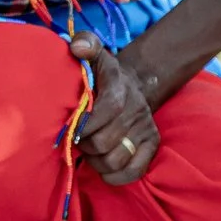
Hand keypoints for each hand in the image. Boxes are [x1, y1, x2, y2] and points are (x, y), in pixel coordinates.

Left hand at [68, 34, 163, 186]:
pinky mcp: (151, 145)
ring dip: (96, 161)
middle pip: (104, 142)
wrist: (135, 85)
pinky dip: (115, 177)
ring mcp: (145, 130)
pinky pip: (134, 172)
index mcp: (120, 89)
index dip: (84, 125)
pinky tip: (103, 170)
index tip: (69, 127)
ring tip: (88, 152)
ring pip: (115, 160)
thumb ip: (85, 44)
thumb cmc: (104, 75)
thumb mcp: (95, 54)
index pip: (105, 112)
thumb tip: (77, 47)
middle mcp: (136, 111)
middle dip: (84, 144)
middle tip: (76, 140)